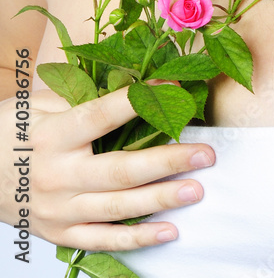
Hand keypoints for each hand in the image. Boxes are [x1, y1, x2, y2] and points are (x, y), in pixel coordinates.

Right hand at [4, 85, 214, 251]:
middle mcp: (57, 175)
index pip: (102, 115)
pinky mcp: (59, 234)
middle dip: (167, 162)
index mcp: (52, 135)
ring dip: (161, 200)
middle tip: (204, 154)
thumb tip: (131, 84)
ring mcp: (58, 209)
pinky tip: (169, 231)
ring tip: (197, 190)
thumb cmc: (11, 132)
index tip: (173, 86)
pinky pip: (102, 240)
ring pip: (117, 207)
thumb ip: (80, 96)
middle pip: (119, 170)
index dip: (138, 101)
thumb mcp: (36, 104)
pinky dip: (136, 238)